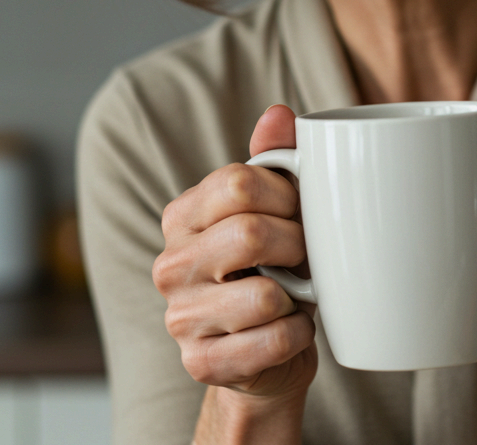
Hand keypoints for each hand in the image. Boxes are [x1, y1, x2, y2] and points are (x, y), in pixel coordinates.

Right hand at [152, 105, 316, 404]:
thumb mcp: (274, 213)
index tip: (301, 212)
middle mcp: (170, 264)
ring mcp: (180, 317)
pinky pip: (272, 340)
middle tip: (305, 256)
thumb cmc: (274, 271)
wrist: (266, 354)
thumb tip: (279, 113)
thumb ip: (274, 161)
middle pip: (250, 234)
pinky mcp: (201, 363)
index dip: (287, 195)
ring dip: (298, 297)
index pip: (237, 182)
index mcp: (182, 216)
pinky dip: (298, 335)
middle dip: (296, 245)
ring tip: (294, 296)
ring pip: (264, 294)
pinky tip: (291, 330)